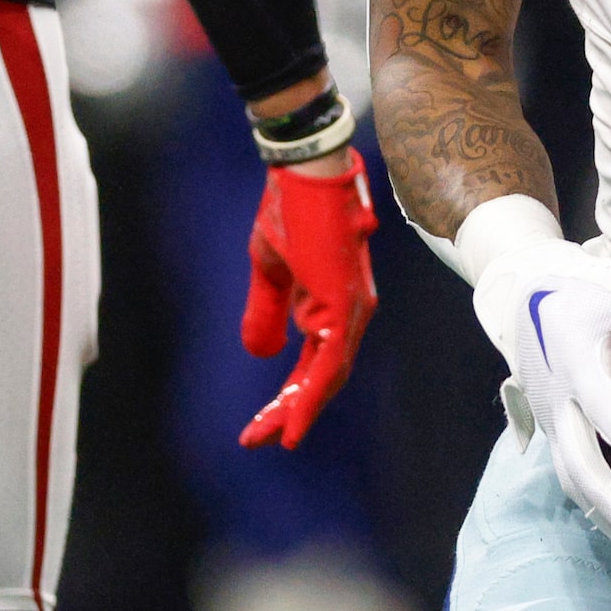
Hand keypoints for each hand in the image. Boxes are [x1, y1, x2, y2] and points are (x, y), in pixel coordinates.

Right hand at [238, 155, 379, 448]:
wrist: (304, 171)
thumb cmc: (290, 208)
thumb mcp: (269, 269)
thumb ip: (267, 312)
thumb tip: (262, 354)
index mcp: (332, 303)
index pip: (313, 363)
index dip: (290, 395)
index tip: (261, 425)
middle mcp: (350, 311)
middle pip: (324, 376)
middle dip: (291, 410)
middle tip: (259, 439)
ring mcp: (351, 308)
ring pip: (329, 376)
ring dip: (298, 409)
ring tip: (268, 437)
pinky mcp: (345, 303)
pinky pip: (330, 360)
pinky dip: (312, 394)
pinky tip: (292, 419)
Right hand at [471, 239, 610, 558]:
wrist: (522, 295)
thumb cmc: (587, 286)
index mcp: (574, 354)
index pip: (595, 398)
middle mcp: (556, 394)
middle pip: (575, 459)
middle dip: (606, 502)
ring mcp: (550, 417)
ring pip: (569, 476)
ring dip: (600, 514)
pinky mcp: (552, 429)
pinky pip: (571, 471)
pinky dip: (595, 501)